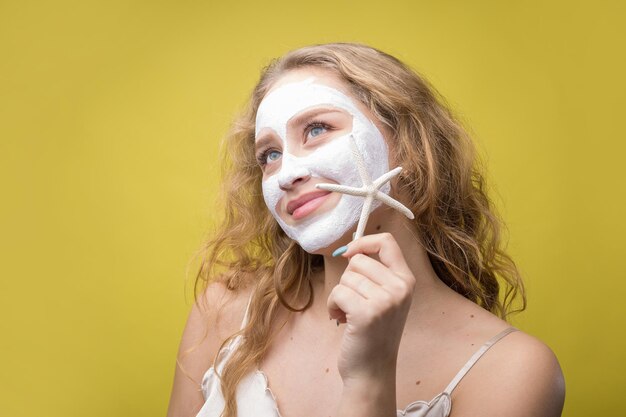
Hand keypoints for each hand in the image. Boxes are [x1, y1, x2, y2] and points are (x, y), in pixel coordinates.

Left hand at [327, 232, 415, 381]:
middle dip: (348, 279)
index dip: (363, 242)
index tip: (349, 253)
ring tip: (349, 314)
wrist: (372, 370)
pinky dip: (332, 306)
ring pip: (346, 277)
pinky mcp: (367, 312)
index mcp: (406, 280)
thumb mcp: (385, 298)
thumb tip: (350, 248)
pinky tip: (342, 320)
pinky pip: (337, 292)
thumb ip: (375, 273)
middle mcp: (400, 288)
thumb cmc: (372, 332)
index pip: (387, 242)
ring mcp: (386, 300)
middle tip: (354, 302)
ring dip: (339, 296)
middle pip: (359, 260)